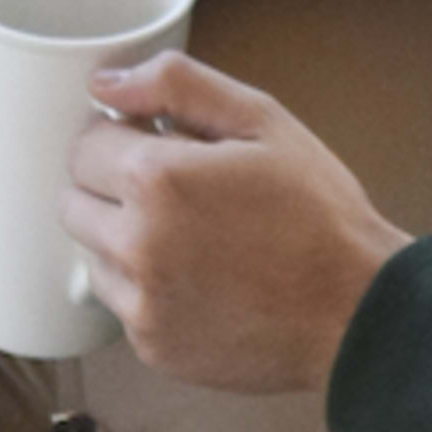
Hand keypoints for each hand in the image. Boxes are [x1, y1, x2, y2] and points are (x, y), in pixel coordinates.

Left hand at [62, 56, 410, 395]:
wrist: (356, 311)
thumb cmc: (318, 213)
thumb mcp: (262, 121)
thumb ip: (176, 86)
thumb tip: (105, 84)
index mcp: (156, 180)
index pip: (85, 145)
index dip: (121, 138)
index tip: (159, 146)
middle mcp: (135, 245)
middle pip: (74, 201)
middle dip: (113, 188)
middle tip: (177, 191)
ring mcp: (141, 304)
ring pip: (93, 254)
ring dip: (124, 239)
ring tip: (194, 238)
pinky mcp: (152, 347)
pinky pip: (122, 303)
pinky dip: (148, 288)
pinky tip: (202, 278)